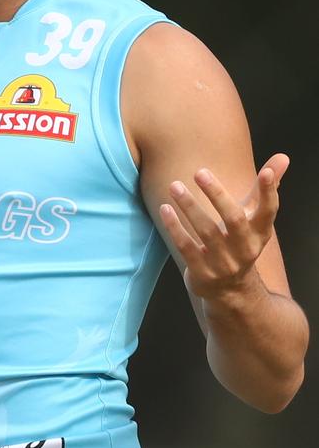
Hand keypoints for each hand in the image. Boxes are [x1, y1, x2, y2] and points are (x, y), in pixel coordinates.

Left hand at [159, 153, 288, 301]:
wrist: (231, 291)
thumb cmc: (240, 242)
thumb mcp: (253, 218)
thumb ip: (264, 188)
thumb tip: (283, 156)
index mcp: (259, 232)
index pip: (268, 210)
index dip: (269, 192)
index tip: (266, 172)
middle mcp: (244, 249)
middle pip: (233, 219)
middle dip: (217, 195)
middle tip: (199, 172)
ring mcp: (223, 263)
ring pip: (206, 231)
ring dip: (189, 206)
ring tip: (174, 185)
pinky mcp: (202, 272)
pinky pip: (186, 247)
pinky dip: (175, 227)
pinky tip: (165, 208)